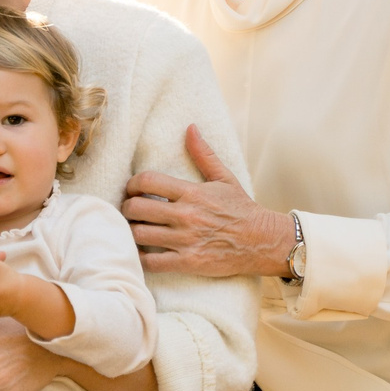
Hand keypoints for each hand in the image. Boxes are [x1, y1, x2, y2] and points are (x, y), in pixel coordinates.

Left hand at [123, 126, 295, 277]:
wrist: (262, 241)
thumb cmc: (241, 209)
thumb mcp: (224, 178)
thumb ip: (204, 154)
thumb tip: (190, 128)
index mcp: (191, 192)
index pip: (147, 181)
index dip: (132, 184)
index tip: (133, 189)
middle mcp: (186, 215)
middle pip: (136, 208)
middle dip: (127, 208)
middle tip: (130, 211)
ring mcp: (186, 240)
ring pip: (139, 235)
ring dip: (131, 232)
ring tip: (134, 230)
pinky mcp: (188, 262)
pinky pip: (152, 262)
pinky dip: (141, 259)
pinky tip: (142, 253)